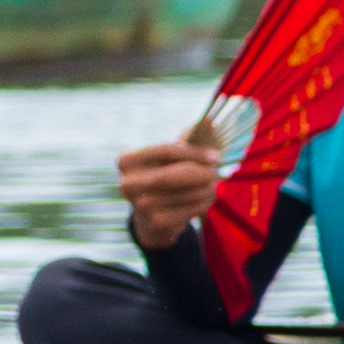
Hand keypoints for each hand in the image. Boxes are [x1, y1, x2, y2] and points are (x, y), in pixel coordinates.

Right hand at [114, 128, 226, 244]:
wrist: (151, 218)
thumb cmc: (163, 177)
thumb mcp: (169, 158)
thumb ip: (187, 140)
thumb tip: (208, 121)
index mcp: (127, 160)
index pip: (167, 150)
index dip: (194, 152)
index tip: (215, 156)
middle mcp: (128, 184)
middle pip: (176, 174)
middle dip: (202, 171)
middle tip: (216, 171)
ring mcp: (140, 206)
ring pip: (189, 192)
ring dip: (208, 187)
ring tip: (211, 185)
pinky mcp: (156, 222)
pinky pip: (192, 208)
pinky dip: (205, 202)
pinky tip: (204, 199)